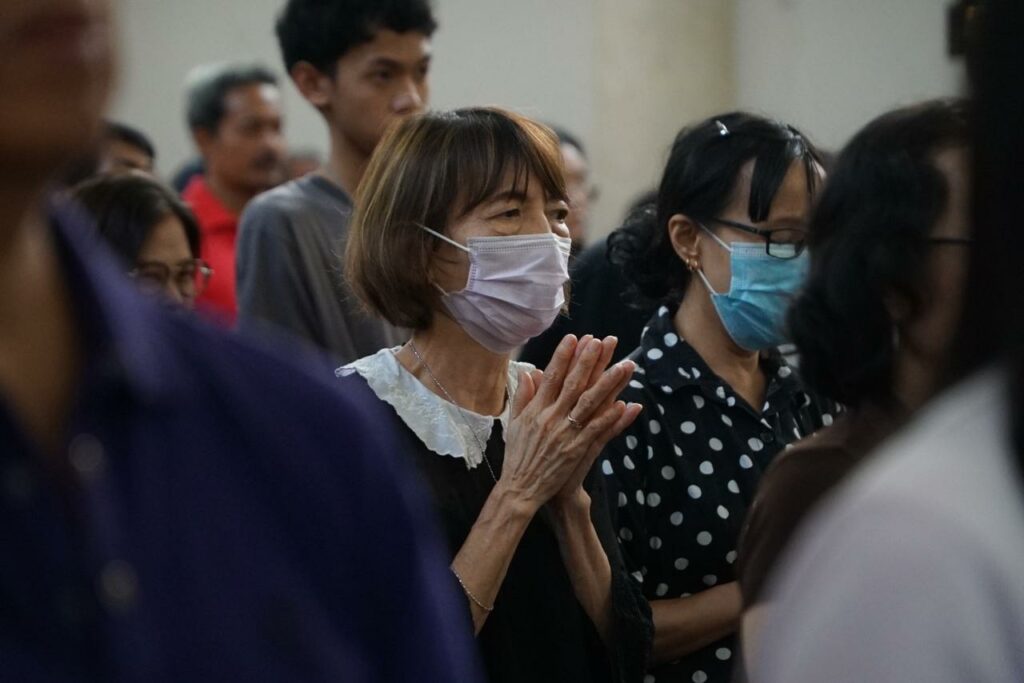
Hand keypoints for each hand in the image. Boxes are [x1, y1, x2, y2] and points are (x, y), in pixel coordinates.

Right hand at [497, 335, 641, 513]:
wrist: (520, 488)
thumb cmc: (518, 456)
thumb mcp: (515, 423)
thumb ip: (523, 397)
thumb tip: (528, 373)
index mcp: (535, 409)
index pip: (551, 376)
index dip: (563, 356)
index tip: (575, 338)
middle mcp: (550, 417)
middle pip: (573, 383)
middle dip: (588, 360)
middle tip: (602, 341)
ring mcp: (564, 433)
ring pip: (589, 403)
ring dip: (608, 383)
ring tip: (623, 366)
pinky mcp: (575, 449)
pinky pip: (596, 430)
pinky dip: (609, 417)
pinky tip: (624, 404)